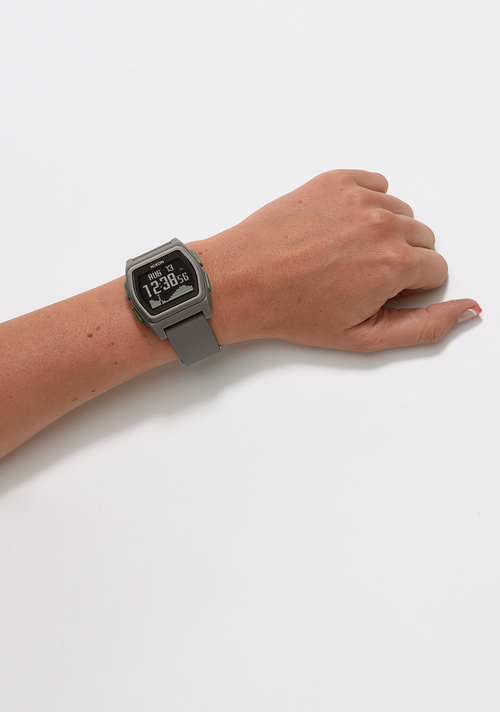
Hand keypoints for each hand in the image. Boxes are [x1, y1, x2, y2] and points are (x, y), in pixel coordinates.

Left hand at [193, 169, 479, 350]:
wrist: (242, 279)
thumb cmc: (292, 310)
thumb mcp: (363, 336)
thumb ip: (424, 326)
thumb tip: (468, 310)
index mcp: (395, 263)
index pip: (436, 268)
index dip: (408, 287)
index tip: (375, 292)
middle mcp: (383, 223)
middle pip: (422, 239)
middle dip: (399, 259)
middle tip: (355, 276)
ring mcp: (358, 197)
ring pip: (400, 212)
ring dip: (382, 232)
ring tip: (341, 254)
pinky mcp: (336, 180)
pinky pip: (375, 185)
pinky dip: (365, 204)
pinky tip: (336, 228)